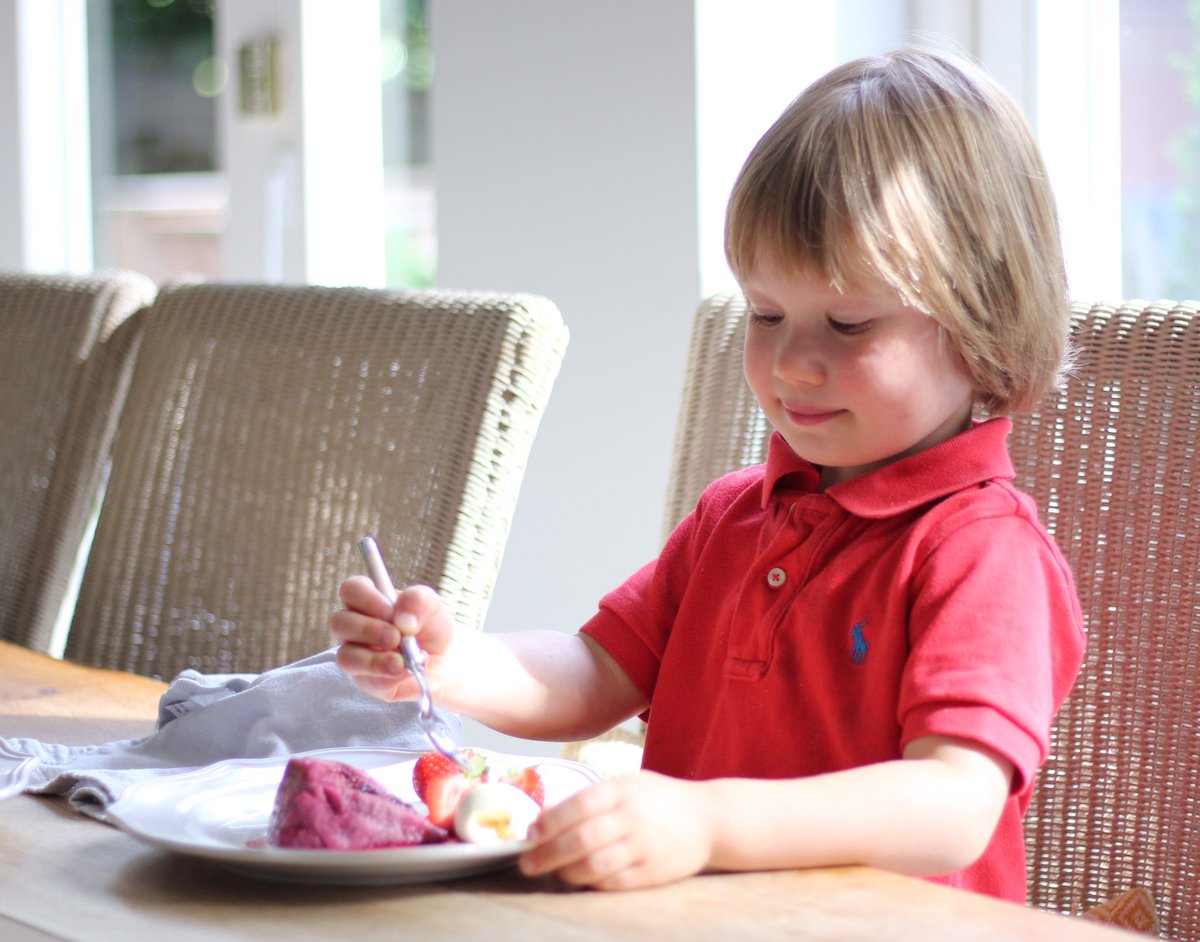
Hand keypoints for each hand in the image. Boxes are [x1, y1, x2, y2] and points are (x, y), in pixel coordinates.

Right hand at [330, 579, 455, 702]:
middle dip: (368, 630)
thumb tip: (402, 620)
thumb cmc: (430, 629)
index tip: (390, 611)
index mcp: (369, 601)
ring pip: (345, 656)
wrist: (444, 663)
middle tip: (396, 637)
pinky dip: (389, 675)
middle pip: (339, 622)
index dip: (366, 599)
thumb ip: (419, 601)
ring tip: (401, 661)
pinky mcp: (366, 681)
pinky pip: (366, 680)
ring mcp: (357, 656)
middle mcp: (356, 627)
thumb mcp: (433, 607)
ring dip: (374, 659)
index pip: (351, 590)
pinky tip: (406, 671)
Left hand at [517, 771, 715, 890]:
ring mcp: (644, 846)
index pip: (580, 804)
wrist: (709, 819)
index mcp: (624, 789)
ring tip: (553, 873)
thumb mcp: (628, 785)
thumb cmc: (658, 800)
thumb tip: (544, 817)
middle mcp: (633, 817)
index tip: (530, 833)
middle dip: (548, 853)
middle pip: (582, 838)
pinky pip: (614, 882)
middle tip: (527, 864)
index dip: (551, 820)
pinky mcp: (653, 873)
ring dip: (566, 872)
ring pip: (595, 865)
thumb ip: (590, 799)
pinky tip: (581, 879)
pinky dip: (591, 883)